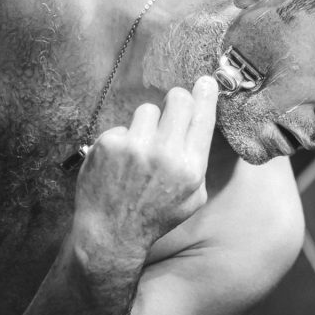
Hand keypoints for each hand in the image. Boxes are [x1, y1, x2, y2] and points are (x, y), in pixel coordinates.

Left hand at [73, 75, 218, 261]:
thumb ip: (199, 162)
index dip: (206, 96)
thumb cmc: (155, 216)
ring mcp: (134, 147)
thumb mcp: (193, 198)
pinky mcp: (108, 144)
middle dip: (178, 100)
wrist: (111, 232)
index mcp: (190, 169)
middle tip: (174, 107)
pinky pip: (122, 126)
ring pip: (147, 110)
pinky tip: (119, 163)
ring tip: (140, 151)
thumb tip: (201, 124)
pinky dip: (122, 140)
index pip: (203, 119)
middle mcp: (164, 155)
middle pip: (178, 100)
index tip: (206, 82)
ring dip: (146, 125)